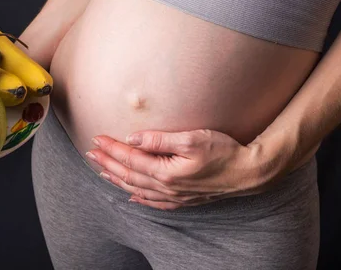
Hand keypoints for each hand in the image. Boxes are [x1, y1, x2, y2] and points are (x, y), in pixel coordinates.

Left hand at [86, 129, 274, 209]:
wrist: (250, 173)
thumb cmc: (223, 151)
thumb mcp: (192, 138)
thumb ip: (160, 139)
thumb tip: (133, 138)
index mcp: (166, 172)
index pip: (130, 159)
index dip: (112, 148)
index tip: (97, 139)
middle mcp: (167, 188)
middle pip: (129, 176)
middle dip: (107, 163)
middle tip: (90, 153)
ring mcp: (175, 197)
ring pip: (138, 190)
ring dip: (118, 179)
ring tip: (102, 170)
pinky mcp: (184, 200)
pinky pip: (154, 203)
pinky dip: (139, 198)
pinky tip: (132, 197)